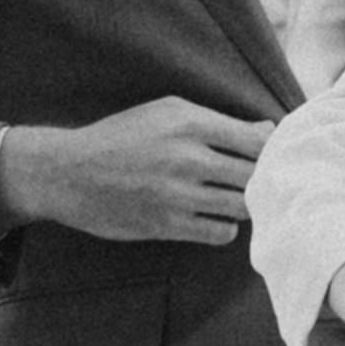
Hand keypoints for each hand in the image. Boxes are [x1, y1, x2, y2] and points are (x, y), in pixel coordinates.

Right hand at [0, 97, 268, 245]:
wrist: (69, 173)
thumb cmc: (122, 137)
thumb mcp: (166, 112)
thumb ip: (217, 122)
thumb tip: (269, 133)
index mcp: (189, 122)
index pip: (258, 141)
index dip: (275, 152)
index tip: (274, 157)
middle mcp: (187, 157)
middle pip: (256, 175)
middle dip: (265, 180)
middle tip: (262, 183)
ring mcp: (177, 194)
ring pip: (243, 206)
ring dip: (246, 205)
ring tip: (235, 198)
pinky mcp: (167, 225)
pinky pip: (220, 233)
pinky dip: (225, 227)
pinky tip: (213, 217)